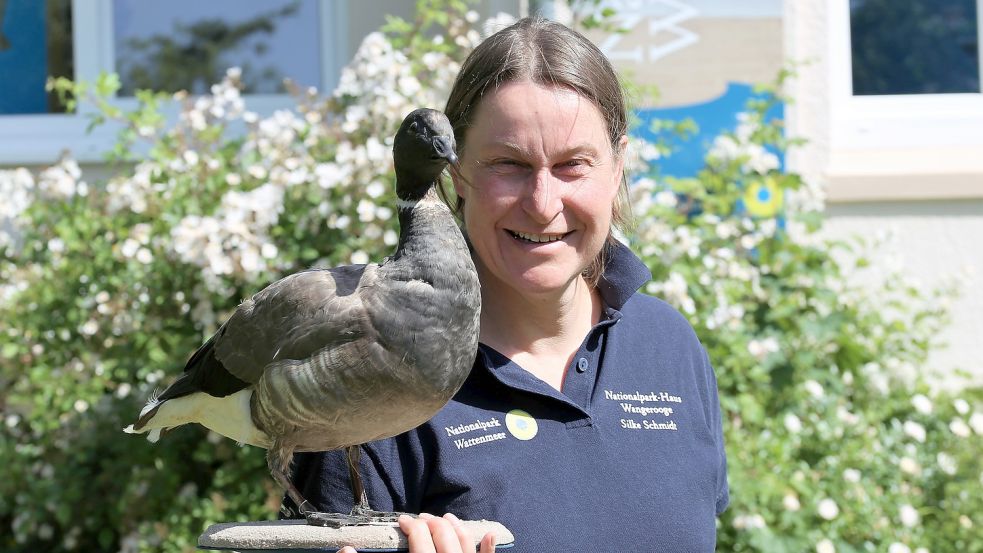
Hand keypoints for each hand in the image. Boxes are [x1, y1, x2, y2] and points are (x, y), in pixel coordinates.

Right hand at [337, 512, 494, 552]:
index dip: (409, 525)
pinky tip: (487, 534)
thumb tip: (344, 549)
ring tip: (446, 519)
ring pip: (465, 544)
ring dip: (456, 528)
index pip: (419, 538)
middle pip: (443, 536)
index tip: (402, 522)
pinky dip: (487, 547)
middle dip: (430, 522)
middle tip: (419, 519)